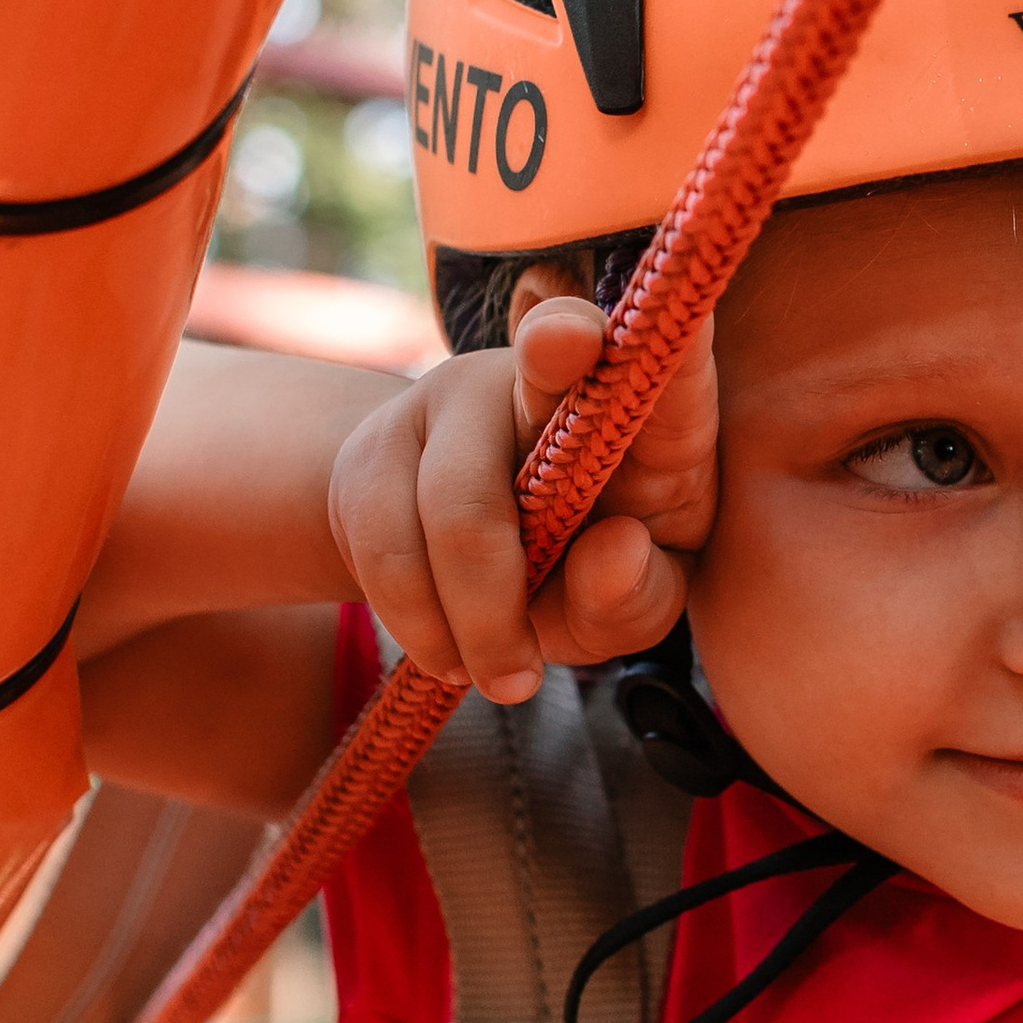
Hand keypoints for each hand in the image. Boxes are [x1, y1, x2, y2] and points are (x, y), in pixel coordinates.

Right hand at [326, 294, 717, 700]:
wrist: (470, 563)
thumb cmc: (588, 569)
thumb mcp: (634, 597)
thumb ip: (639, 591)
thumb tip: (616, 548)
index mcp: (644, 405)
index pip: (645, 352)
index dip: (625, 342)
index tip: (582, 340)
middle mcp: (548, 373)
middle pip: (525, 417)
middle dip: (527, 505)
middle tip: (521, 681)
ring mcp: (454, 396)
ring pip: (454, 512)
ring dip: (470, 624)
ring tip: (497, 673)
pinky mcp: (377, 444)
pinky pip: (386, 548)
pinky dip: (419, 625)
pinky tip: (449, 649)